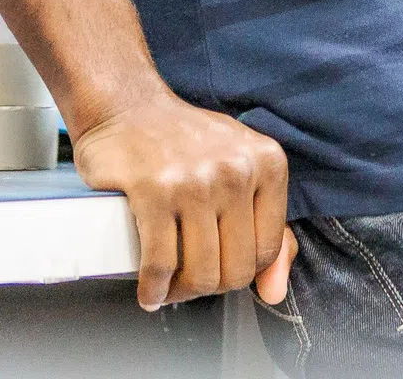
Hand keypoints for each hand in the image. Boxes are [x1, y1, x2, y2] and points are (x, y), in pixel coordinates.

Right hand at [72, 91, 297, 310]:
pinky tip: (149, 291)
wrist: (127, 108)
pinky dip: (153, 289)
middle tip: (189, 284)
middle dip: (210, 287)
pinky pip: (160, 263)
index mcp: (268, 163)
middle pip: (235, 268)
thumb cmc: (184, 142)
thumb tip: (275, 291)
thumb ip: (267, 226)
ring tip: (169, 288)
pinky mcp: (154, 191)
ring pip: (201, 272)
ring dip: (181, 293)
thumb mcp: (241, 168)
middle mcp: (237, 170)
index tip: (220, 274)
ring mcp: (196, 181)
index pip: (267, 250)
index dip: (241, 273)